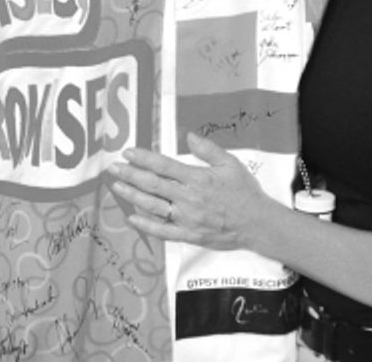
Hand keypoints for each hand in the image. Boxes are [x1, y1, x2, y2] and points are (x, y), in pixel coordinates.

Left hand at [109, 132, 271, 250]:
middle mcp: (188, 199)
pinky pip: (163, 231)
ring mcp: (187, 219)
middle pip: (152, 185)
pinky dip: (146, 225)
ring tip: (117, 186)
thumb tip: (188, 135)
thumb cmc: (244, 192)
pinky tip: (132, 217)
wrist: (257, 224)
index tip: (128, 152)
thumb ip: (207, 149)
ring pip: (153, 207)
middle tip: (113, 168)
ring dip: (132, 195)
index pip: (164, 166)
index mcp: (197, 179)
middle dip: (130, 175)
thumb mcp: (230, 164)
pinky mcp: (189, 235)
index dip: (143, 158)